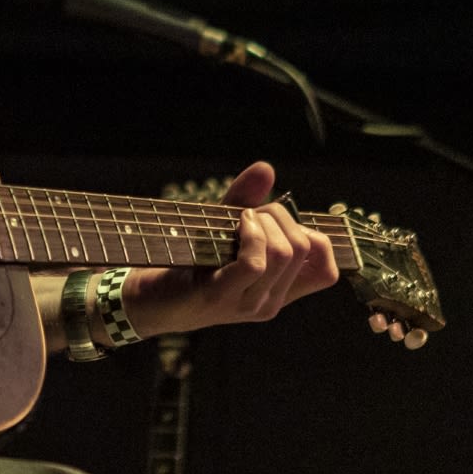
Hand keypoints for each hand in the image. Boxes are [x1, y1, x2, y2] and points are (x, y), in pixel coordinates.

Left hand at [124, 161, 338, 335]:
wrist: (145, 298)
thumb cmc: (187, 262)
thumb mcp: (223, 228)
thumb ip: (247, 200)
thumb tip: (266, 168)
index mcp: (279, 291)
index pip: (327, 270)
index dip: (316, 237)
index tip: (279, 223)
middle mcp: (270, 302)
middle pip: (305, 248)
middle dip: (280, 216)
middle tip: (248, 215)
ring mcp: (248, 304)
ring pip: (284, 252)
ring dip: (263, 221)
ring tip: (238, 220)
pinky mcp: (221, 296)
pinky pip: (255, 261)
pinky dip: (249, 233)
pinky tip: (234, 225)